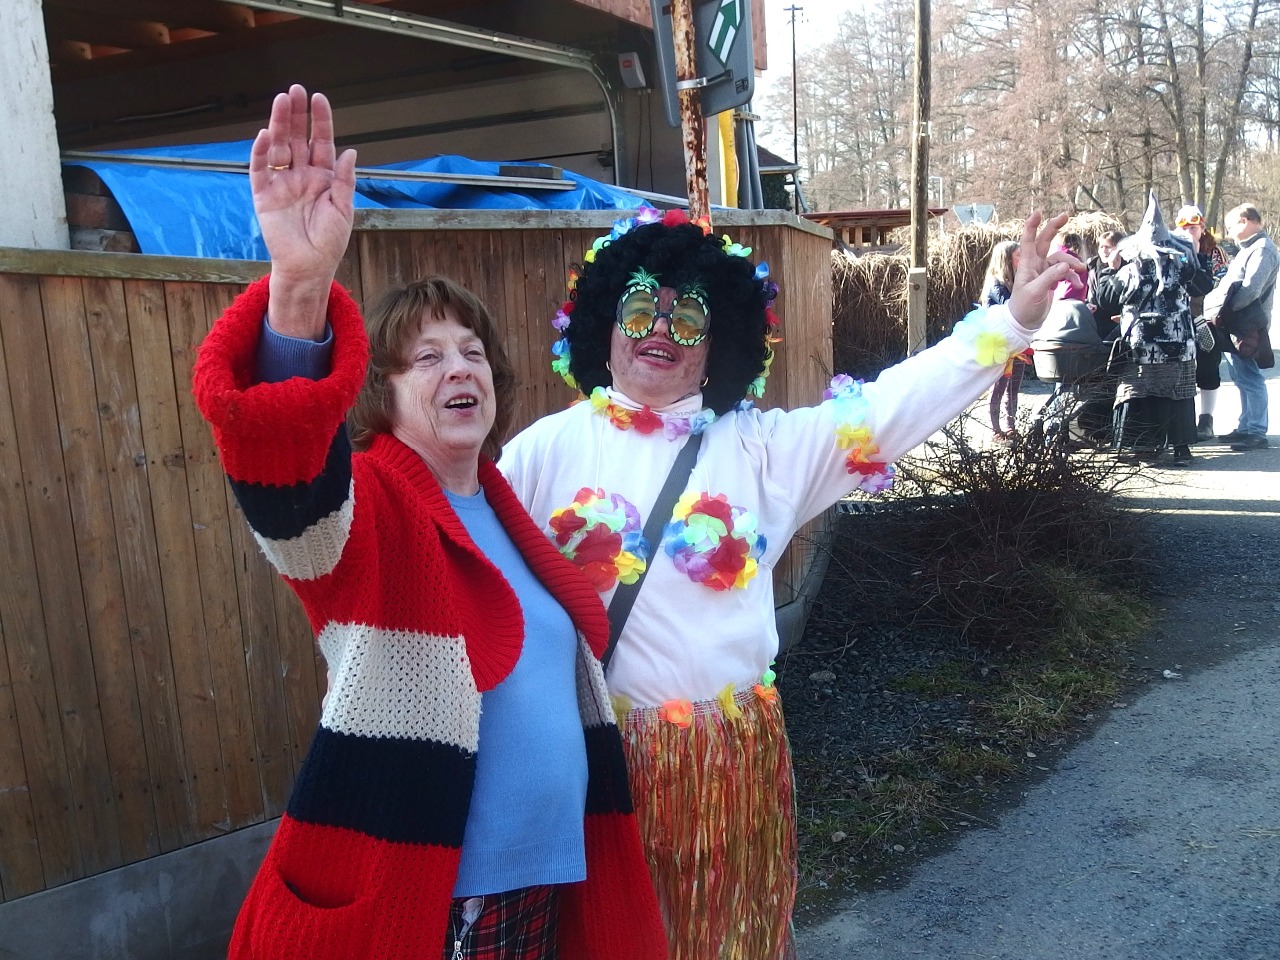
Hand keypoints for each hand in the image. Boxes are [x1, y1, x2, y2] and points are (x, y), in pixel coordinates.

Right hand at [250, 84, 356, 338]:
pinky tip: (265, 134)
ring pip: (279, 147)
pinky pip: (260, 169)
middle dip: (297, 115)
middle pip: (297, 138)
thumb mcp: (344, 209)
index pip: (321, 142)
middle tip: (296, 90)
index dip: (320, 121)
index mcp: (323, 177)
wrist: (309, 267)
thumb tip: (351, 151)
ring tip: (281, 101)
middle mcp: (301, 176)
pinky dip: (261, 152)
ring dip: (279, 124)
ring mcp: (282, 184)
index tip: (319, 98)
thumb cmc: (330, 242)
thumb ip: (345, 180)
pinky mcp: (264, 195)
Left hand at [1007, 213, 1086, 330]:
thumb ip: (1050, 278)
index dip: (1031, 226)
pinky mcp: (1051, 280)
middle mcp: (1035, 265)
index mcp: (1027, 265)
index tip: (1038, 213)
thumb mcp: (1035, 292)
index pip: (1028, 241)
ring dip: (1071, 263)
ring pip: (1061, 259)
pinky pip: (1065, 273)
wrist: (1025, 323)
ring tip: (1081, 271)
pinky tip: (1077, 285)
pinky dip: (1072, 277)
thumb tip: (1066, 266)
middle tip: (1065, 215)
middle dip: (1054, 228)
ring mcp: (1044, 272)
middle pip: (1045, 241)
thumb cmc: (1024, 307)